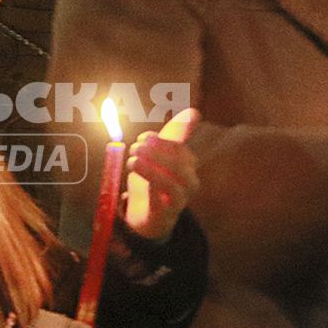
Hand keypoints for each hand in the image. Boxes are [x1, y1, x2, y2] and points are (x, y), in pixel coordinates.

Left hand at [124, 109, 199, 241]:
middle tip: (134, 148)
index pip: (180, 148)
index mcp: (188, 164)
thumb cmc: (154, 181)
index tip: (141, 138)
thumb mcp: (159, 155)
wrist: (147, 216)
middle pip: (179, 163)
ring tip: (132, 161)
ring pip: (172, 182)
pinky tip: (136, 176)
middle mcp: (189, 181)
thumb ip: (173, 134)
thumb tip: (194, 111)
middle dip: (155, 152)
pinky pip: (162, 200)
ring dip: (150, 168)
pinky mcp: (167, 214)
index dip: (160, 140)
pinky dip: (149, 186)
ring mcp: (180, 199)